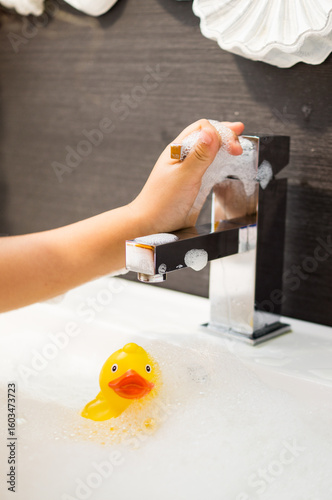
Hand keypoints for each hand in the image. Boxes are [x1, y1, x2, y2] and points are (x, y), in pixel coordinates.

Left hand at [129, 119, 244, 234]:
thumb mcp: (184, 177)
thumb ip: (199, 155)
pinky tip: (225, 165)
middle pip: (206, 136)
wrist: (150, 226)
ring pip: (208, 150)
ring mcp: (187, 170)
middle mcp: (182, 157)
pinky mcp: (191, 183)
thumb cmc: (161, 203)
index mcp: (178, 150)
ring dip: (223, 147)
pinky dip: (219, 162)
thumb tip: (211, 132)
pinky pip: (207, 167)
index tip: (234, 148)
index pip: (203, 128)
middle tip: (239, 144)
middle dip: (225, 135)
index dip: (222, 133)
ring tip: (236, 147)